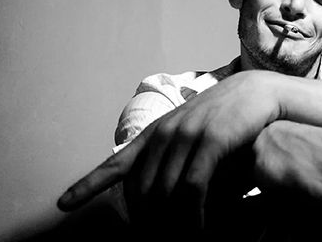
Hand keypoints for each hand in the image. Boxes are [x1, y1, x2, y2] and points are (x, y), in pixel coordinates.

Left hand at [57, 71, 282, 227]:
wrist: (257, 93)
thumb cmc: (226, 119)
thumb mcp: (193, 133)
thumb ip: (175, 157)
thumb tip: (164, 192)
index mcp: (156, 133)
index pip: (117, 162)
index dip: (89, 184)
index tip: (63, 204)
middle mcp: (164, 133)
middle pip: (141, 189)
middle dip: (144, 225)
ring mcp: (186, 135)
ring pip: (164, 192)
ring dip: (168, 227)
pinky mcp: (210, 141)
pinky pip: (192, 188)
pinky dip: (191, 215)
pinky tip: (196, 232)